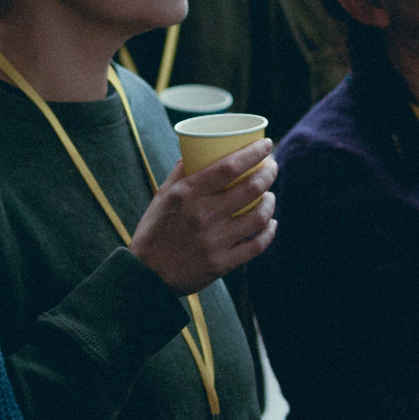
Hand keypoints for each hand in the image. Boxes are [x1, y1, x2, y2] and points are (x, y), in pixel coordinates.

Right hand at [130, 138, 277, 296]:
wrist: (146, 275)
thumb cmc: (154, 230)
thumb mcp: (162, 196)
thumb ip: (181, 172)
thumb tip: (198, 149)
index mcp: (187, 194)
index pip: (229, 167)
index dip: (254, 153)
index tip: (266, 144)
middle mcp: (203, 216)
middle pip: (251, 188)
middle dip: (268, 173)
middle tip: (271, 167)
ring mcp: (214, 241)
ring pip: (259, 216)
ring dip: (271, 201)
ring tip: (270, 195)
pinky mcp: (222, 263)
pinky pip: (256, 245)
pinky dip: (269, 231)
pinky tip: (271, 223)